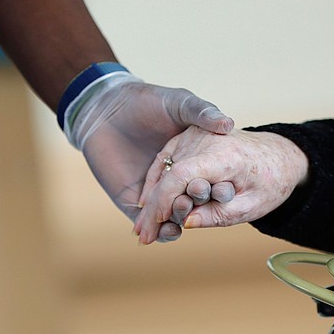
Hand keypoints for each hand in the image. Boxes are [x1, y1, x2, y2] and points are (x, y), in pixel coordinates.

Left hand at [71, 75, 233, 241]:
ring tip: (184, 223)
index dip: (220, 191)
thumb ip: (203, 113)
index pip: (210, 182)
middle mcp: (177, 179)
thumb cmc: (145, 101)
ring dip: (181, 224)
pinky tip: (169, 231)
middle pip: (193, 203)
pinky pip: (151, 223)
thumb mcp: (180, 103)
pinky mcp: (133, 200)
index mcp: (193, 160)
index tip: (226, 194)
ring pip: (174, 217)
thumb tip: (228, 124)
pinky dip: (162, 233)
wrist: (106, 107)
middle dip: (198, 211)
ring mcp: (156, 192)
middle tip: (199, 209)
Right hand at [133, 127, 308, 244]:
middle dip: (153, 208)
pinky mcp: (189, 135)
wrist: (279, 155)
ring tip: (142, 230)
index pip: (183, 175)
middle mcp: (206, 139)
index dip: (165, 200)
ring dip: (151, 199)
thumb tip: (185, 223)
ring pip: (163, 169)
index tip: (157, 224)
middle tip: (143, 238)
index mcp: (225, 155)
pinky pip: (166, 160)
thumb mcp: (252, 206)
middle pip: (169, 174)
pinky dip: (155, 182)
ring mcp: (196, 134)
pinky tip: (146, 206)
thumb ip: (219, 215)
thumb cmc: (270, 183)